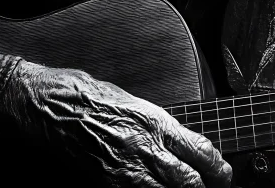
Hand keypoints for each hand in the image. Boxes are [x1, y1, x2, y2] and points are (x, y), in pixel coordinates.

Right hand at [0, 60, 232, 187]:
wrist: (49, 103)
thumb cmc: (89, 96)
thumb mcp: (135, 103)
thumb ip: (162, 126)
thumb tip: (187, 146)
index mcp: (156, 121)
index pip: (201, 150)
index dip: (219, 168)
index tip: (224, 175)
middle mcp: (145, 145)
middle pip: (189, 181)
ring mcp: (124, 167)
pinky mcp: (105, 182)